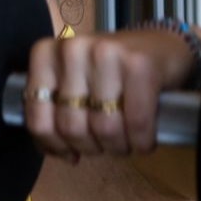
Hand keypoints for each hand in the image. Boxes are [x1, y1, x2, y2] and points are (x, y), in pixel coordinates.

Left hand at [23, 29, 198, 159]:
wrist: (161, 46)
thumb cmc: (110, 72)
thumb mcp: (71, 83)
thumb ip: (55, 112)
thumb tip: (60, 153)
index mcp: (46, 54)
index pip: (38, 120)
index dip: (56, 146)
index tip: (72, 150)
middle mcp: (72, 49)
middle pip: (72, 128)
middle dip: (91, 147)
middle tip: (104, 143)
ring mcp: (106, 53)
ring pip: (103, 129)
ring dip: (117, 147)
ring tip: (124, 141)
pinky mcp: (139, 65)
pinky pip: (136, 123)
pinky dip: (142, 142)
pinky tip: (143, 140)